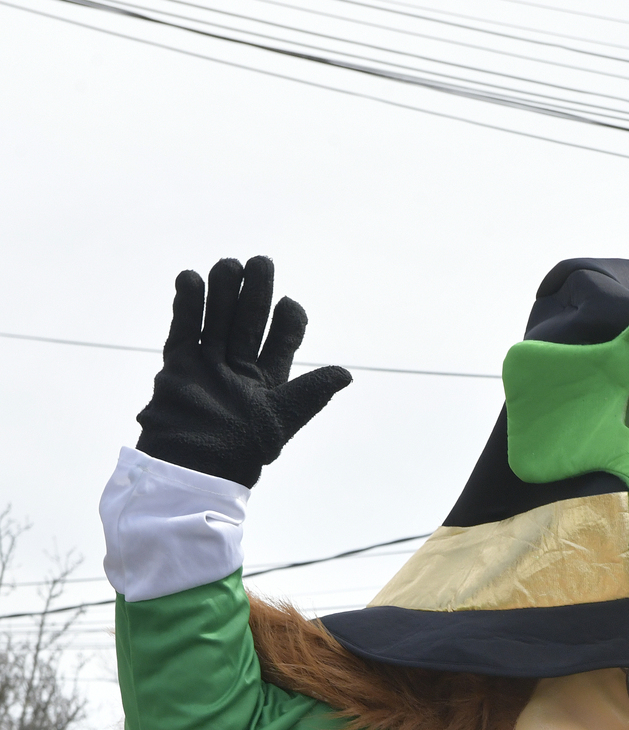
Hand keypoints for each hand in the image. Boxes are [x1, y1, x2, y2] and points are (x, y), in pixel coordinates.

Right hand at [136, 255, 350, 487]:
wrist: (195, 467)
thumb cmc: (242, 450)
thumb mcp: (284, 419)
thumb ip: (311, 393)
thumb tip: (347, 374)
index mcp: (269, 383)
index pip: (283, 341)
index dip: (288, 321)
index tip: (289, 305)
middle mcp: (240, 370)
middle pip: (249, 322)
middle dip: (255, 293)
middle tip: (261, 263)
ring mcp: (208, 364)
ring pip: (218, 319)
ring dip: (223, 293)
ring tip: (228, 265)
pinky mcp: (180, 364)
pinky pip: (184, 328)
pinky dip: (187, 305)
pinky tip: (191, 279)